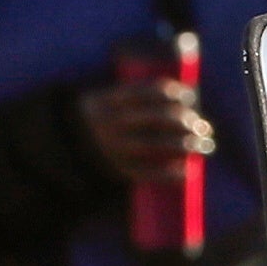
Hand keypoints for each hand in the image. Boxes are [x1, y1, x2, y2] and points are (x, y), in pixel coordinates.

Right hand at [79, 76, 213, 184]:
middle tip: (202, 125)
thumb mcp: (104, 99)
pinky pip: (147, 173)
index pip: (147, 91)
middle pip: (158, 117)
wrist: (61, 149)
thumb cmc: (95, 119)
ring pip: (157, 144)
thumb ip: (134, 95)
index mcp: (108, 101)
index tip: (189, 96)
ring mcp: (113, 147)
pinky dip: (170, 173)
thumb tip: (182, 94)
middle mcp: (111, 123)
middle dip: (186, 120)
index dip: (173, 93)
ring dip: (186, 145)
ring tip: (205, 146)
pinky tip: (188, 171)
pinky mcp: (116, 170)